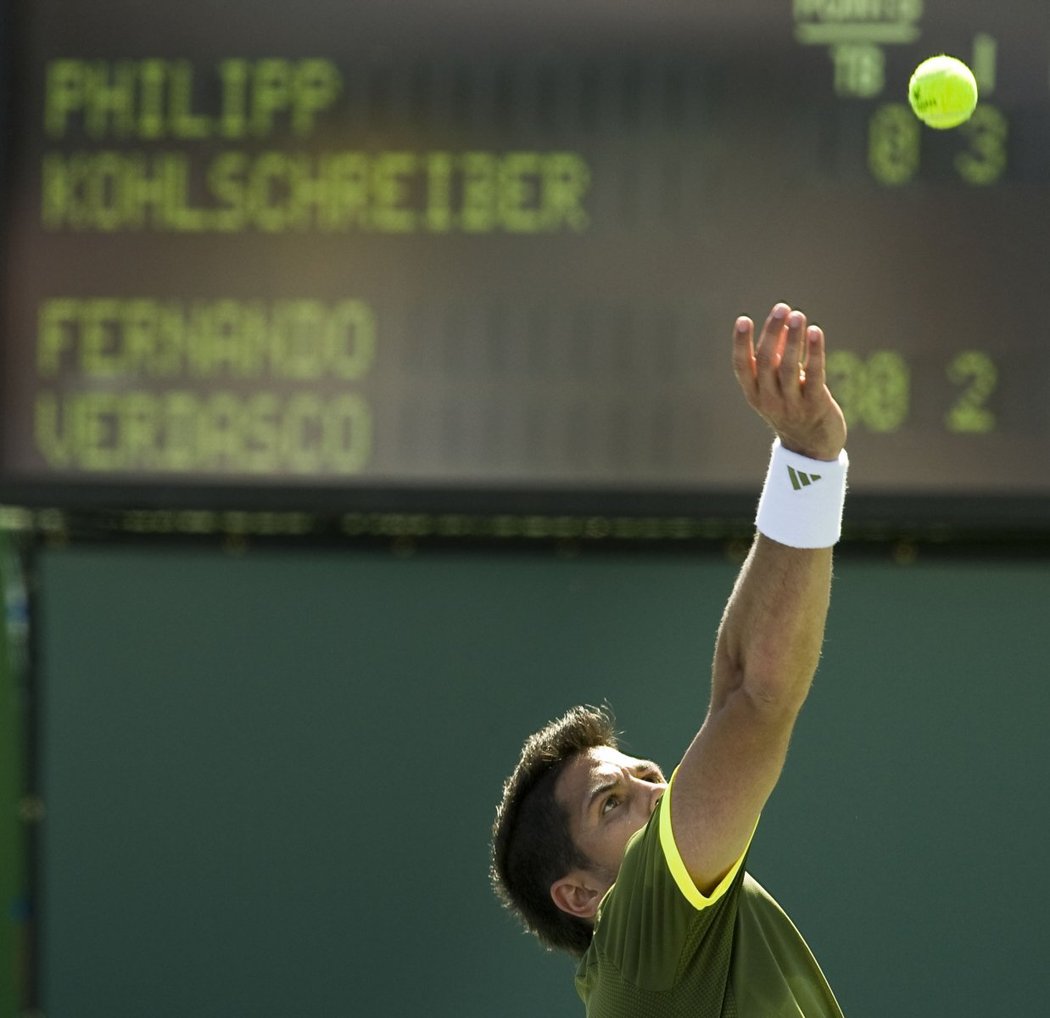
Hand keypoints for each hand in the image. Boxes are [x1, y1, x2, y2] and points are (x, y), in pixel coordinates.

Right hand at [732, 302, 846, 460]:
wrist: (812, 447)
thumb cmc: (793, 409)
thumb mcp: (777, 387)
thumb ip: (778, 359)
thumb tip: (783, 324)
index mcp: (754, 394)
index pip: (742, 366)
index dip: (741, 343)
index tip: (744, 319)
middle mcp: (769, 400)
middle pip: (766, 361)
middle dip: (773, 332)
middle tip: (782, 308)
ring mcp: (791, 404)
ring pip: (788, 366)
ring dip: (793, 338)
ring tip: (797, 315)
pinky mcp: (815, 405)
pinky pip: (813, 375)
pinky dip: (814, 352)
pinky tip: (815, 332)